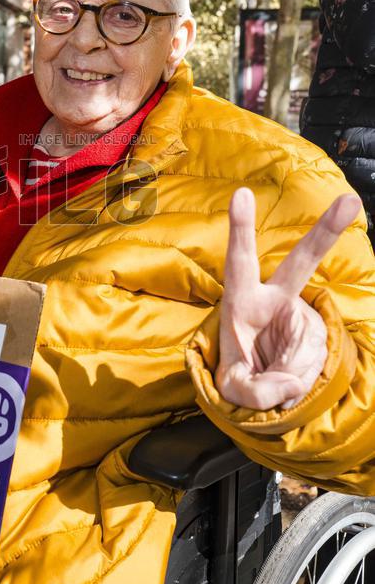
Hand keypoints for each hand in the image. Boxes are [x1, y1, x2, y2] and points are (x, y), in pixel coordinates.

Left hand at [216, 187, 360, 410]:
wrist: (261, 386)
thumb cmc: (239, 373)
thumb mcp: (233, 388)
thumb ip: (254, 389)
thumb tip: (290, 383)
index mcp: (241, 301)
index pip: (240, 262)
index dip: (241, 229)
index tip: (242, 194)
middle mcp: (273, 300)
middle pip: (301, 263)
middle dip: (325, 232)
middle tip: (350, 201)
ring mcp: (300, 316)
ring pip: (305, 343)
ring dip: (287, 372)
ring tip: (269, 379)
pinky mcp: (317, 334)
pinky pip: (312, 363)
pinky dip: (298, 382)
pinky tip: (286, 378)